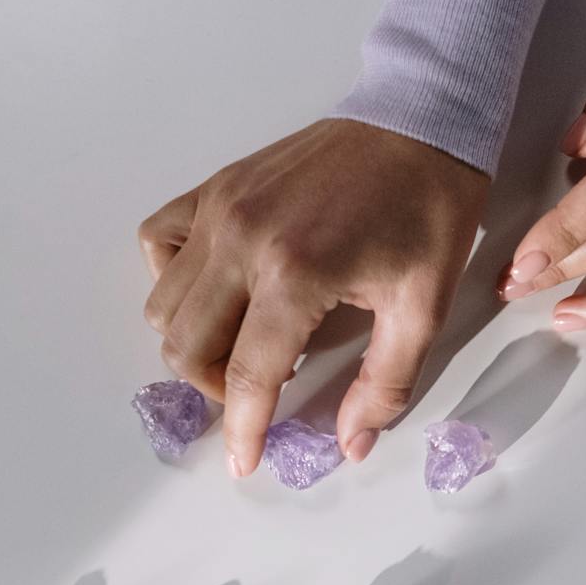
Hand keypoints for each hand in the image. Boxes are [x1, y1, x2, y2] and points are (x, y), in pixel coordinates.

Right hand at [140, 119, 487, 473]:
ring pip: (163, 304)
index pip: (248, 375)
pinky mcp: (215, 188)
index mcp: (298, 274)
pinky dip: (171, 280)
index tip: (243, 463)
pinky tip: (215, 291)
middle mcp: (244, 241)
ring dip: (192, 342)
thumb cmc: (428, 212)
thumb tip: (352, 444)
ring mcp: (221, 209)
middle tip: (256, 391)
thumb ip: (384, 384)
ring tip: (242, 344)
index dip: (243, 430)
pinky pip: (157, 243)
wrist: (418, 120)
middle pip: (186, 347)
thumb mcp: (424, 308)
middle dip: (215, 389)